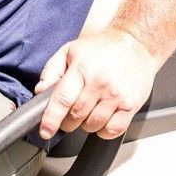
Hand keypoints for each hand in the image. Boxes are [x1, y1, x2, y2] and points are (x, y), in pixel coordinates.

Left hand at [33, 27, 158, 140]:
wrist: (135, 43)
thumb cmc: (101, 48)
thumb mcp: (70, 51)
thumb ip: (51, 71)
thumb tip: (40, 91)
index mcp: (81, 68)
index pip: (62, 99)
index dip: (51, 119)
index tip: (45, 131)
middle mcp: (99, 83)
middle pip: (76, 115)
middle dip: (68, 121)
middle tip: (69, 114)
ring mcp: (116, 95)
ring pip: (93, 125)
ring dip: (86, 125)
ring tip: (88, 111)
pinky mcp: (131, 105)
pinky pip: (113, 130)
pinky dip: (104, 131)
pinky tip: (102, 119)